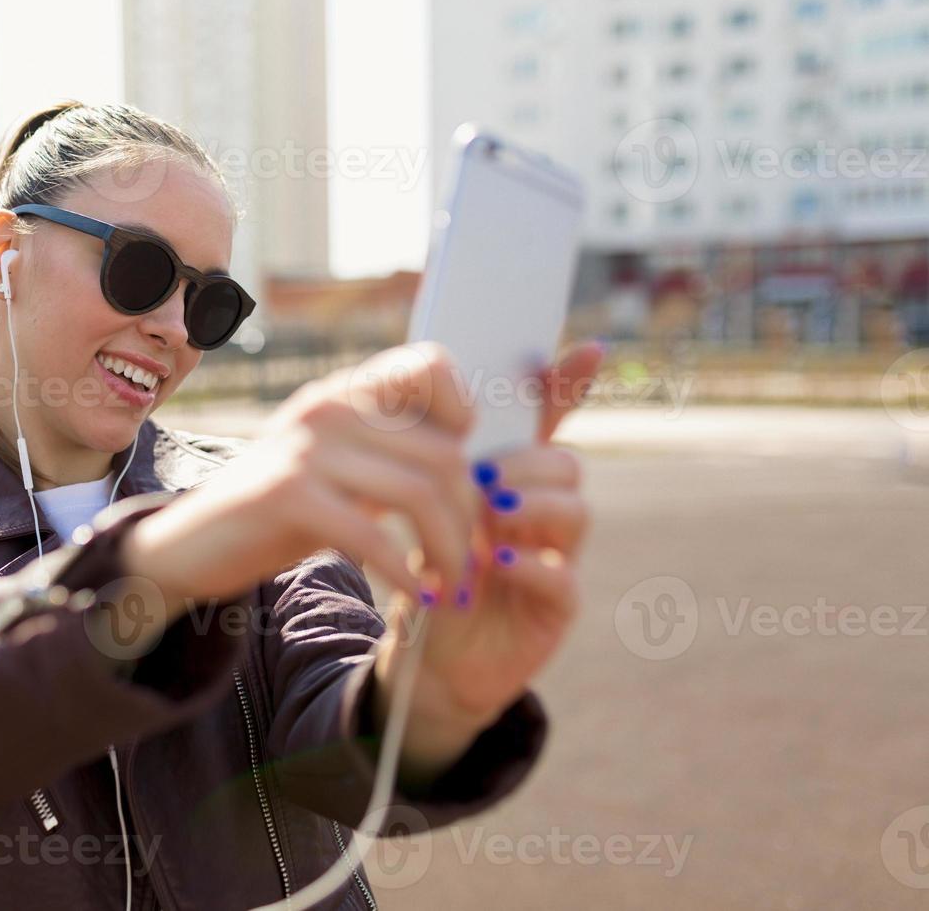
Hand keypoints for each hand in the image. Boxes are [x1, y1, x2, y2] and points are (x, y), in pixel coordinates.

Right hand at [121, 342, 479, 611]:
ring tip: (449, 585)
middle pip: (443, 453)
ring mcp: (307, 446)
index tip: (459, 475)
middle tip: (470, 563)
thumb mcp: (338, 468)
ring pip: (420, 492)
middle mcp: (328, 405)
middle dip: (469, 518)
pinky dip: (405, 573)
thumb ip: (389, 454)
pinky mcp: (287, 493)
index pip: (431, 364)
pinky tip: (414, 595)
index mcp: (344, 392)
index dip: (462, 417)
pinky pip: (373, 533)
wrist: (192, 544)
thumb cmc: (278, 512)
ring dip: (449, 551)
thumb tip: (467, 459)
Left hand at [374, 341, 603, 779]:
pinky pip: (566, 578)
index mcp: (517, 480)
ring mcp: (559, 559)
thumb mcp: (423, 507)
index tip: (583, 349)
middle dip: (524, 463)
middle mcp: (546, 515)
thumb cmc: (428, 572)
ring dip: (530, 506)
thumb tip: (428, 381)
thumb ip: (436, 454)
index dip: (570, 385)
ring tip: (488, 513)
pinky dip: (533, 564)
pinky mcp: (557, 611)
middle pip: (566, 466)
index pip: (553, 422)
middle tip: (478, 474)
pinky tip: (497, 560)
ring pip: (577, 513)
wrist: (426, 657)